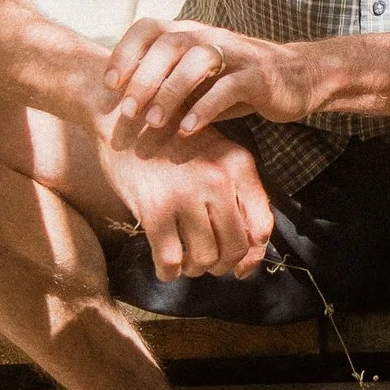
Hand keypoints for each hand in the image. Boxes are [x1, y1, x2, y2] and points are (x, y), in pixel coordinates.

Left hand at [102, 17, 318, 143]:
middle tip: (127, 112)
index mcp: (191, 33)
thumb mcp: (199, 80)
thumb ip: (167, 85)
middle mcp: (210, 36)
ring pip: (198, 60)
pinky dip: (206, 108)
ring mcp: (237, 53)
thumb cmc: (239, 81)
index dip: (125, 52)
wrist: (300, 77)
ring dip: (171, 91)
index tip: (109, 84)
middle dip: (143, 78)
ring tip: (155, 122)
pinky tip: (190, 129)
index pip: (149, 27)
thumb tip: (122, 107)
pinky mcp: (260, 76)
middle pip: (169, 43)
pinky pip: (229, 87)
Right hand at [118, 127, 277, 280]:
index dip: (253, 256)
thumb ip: (237, 194)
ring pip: (203, 257)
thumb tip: (248, 254)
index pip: (261, 226)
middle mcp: (217, 179)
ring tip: (185, 262)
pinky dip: (169, 271)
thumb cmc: (173, 141)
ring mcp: (186, 194)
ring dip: (195, 269)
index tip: (240, 267)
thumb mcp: (216, 153)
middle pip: (234, 247)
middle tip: (208, 264)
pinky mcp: (154, 208)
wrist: (128, 118)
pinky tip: (166, 266)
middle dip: (222, 266)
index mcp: (238, 164)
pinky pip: (170, 259)